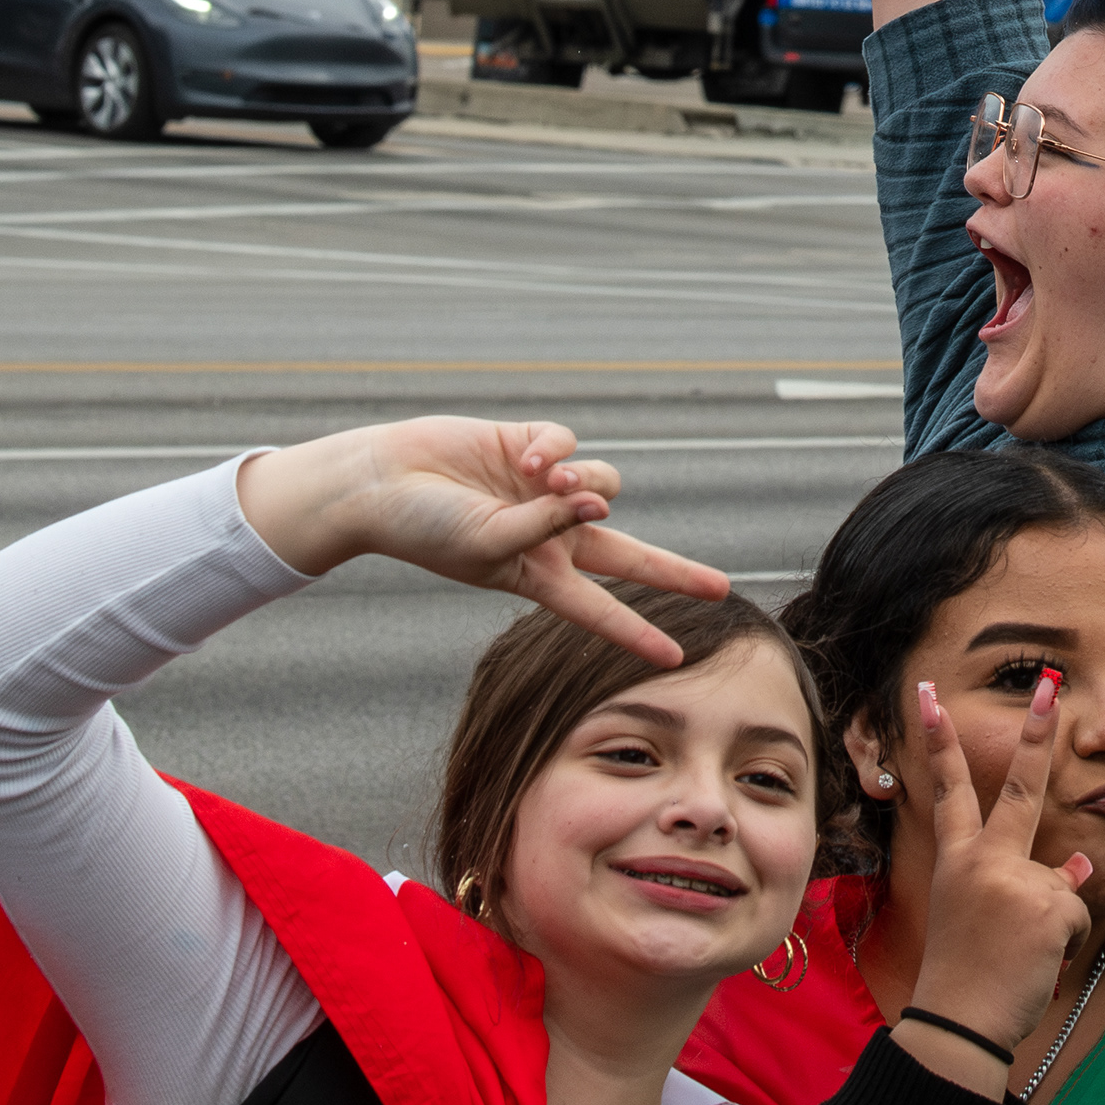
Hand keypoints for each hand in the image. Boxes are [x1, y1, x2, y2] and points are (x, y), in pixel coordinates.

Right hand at [236, 419, 728, 663]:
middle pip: (628, 556)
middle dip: (672, 572)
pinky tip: (526, 457)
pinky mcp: (532, 448)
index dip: (636, 634)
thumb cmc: (427, 527)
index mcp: (537, 574)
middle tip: (720, 588)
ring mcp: (544, 492)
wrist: (384, 482)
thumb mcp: (490, 543)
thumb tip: (597, 500)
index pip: (598, 610)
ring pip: (603, 485)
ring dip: (582, 484)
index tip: (675, 659)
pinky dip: (553, 451)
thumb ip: (547, 525)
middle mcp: (550, 536)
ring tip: (545, 482)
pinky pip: (568, 445)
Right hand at [895, 674, 1094, 1098]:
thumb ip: (1028, 884)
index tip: (929, 696)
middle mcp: (985, 860)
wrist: (959, 1024)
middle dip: (1035, 734)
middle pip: (1019, 788)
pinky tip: (1034, 964)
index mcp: (958, 861)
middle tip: (1049, 685)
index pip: (949, 790)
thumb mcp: (985, 918)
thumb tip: (1078, 866)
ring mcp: (1016, 879)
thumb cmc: (966, 975)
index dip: (940, 741)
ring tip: (1018, 955)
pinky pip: (1076, 913)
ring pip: (1063, 884)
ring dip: (1052, 922)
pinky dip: (1064, 943)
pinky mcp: (1048, 904)